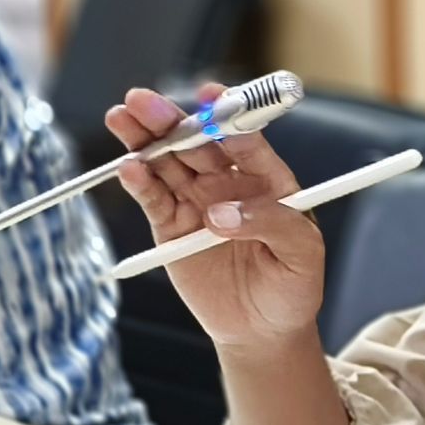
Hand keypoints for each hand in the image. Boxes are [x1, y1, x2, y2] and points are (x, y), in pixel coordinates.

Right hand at [105, 83, 324, 351]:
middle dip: (171, 121)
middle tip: (144, 101)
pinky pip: (153, 200)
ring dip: (144, 140)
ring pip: (167, 163)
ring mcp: (197, 201)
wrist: (263, 329)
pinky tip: (128, 167)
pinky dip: (139, 183)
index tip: (212, 95)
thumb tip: (221, 213)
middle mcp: (229, 182)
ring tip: (122, 117)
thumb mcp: (302, 254)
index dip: (229, 115)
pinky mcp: (171, 227)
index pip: (247, 139)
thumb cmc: (293, 285)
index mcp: (268, 179)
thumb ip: (271, 224)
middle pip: (196, 143)